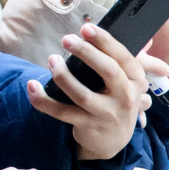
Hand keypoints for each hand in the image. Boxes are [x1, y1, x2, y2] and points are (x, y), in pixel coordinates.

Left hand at [27, 24, 149, 160]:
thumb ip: (120, 58)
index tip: (86, 28)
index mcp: (136, 80)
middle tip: (67, 39)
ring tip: (52, 60)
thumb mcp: (128, 82)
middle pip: (107, 71)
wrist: (114, 140)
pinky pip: (61, 112)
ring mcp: (107, 114)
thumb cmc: (117, 101)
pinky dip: (44, 100)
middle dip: (86, 52)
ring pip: (82, 94)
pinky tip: (32, 87)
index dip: (105, 41)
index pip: (123, 57)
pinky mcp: (88, 126)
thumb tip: (105, 30)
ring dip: (63, 75)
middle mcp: (126, 97)